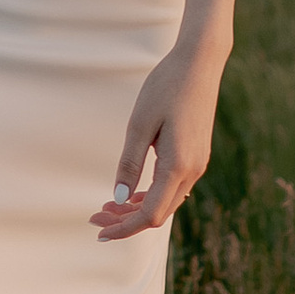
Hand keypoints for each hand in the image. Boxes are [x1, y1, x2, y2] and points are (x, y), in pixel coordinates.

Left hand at [93, 41, 224, 241]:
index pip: (150, 215)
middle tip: (95, 217)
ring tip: (108, 205)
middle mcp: (193, 171)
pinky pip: (174, 187)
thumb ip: (130, 163)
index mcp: (178, 166)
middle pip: (159, 213)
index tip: (99, 231)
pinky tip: (133, 192)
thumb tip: (119, 199)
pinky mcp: (197, 155)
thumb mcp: (140, 124)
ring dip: (138, 209)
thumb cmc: (166, 87)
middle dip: (126, 221)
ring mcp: (198, 164)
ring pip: (167, 202)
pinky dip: (152, 195)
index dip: (124, 228)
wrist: (199, 63)